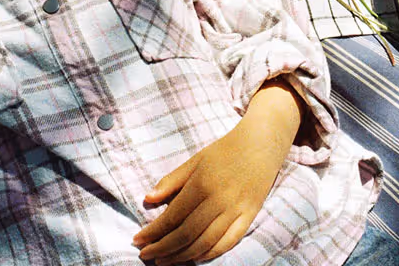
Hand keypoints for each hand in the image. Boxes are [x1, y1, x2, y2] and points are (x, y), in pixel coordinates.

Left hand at [132, 83, 302, 263]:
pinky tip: (195, 258)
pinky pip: (229, 242)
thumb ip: (171, 181)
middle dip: (162, 248)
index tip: (138, 240)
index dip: (153, 232)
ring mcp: (236, 210)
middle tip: (146, 255)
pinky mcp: (250, 216)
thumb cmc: (224, 150)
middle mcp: (219, 200)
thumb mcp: (194, 160)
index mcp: (201, 184)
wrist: (261, 144)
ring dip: (182, 255)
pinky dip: (211, 254)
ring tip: (165, 261)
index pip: (172, 217)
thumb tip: (147, 199)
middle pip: (186, 234)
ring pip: (206, 242)